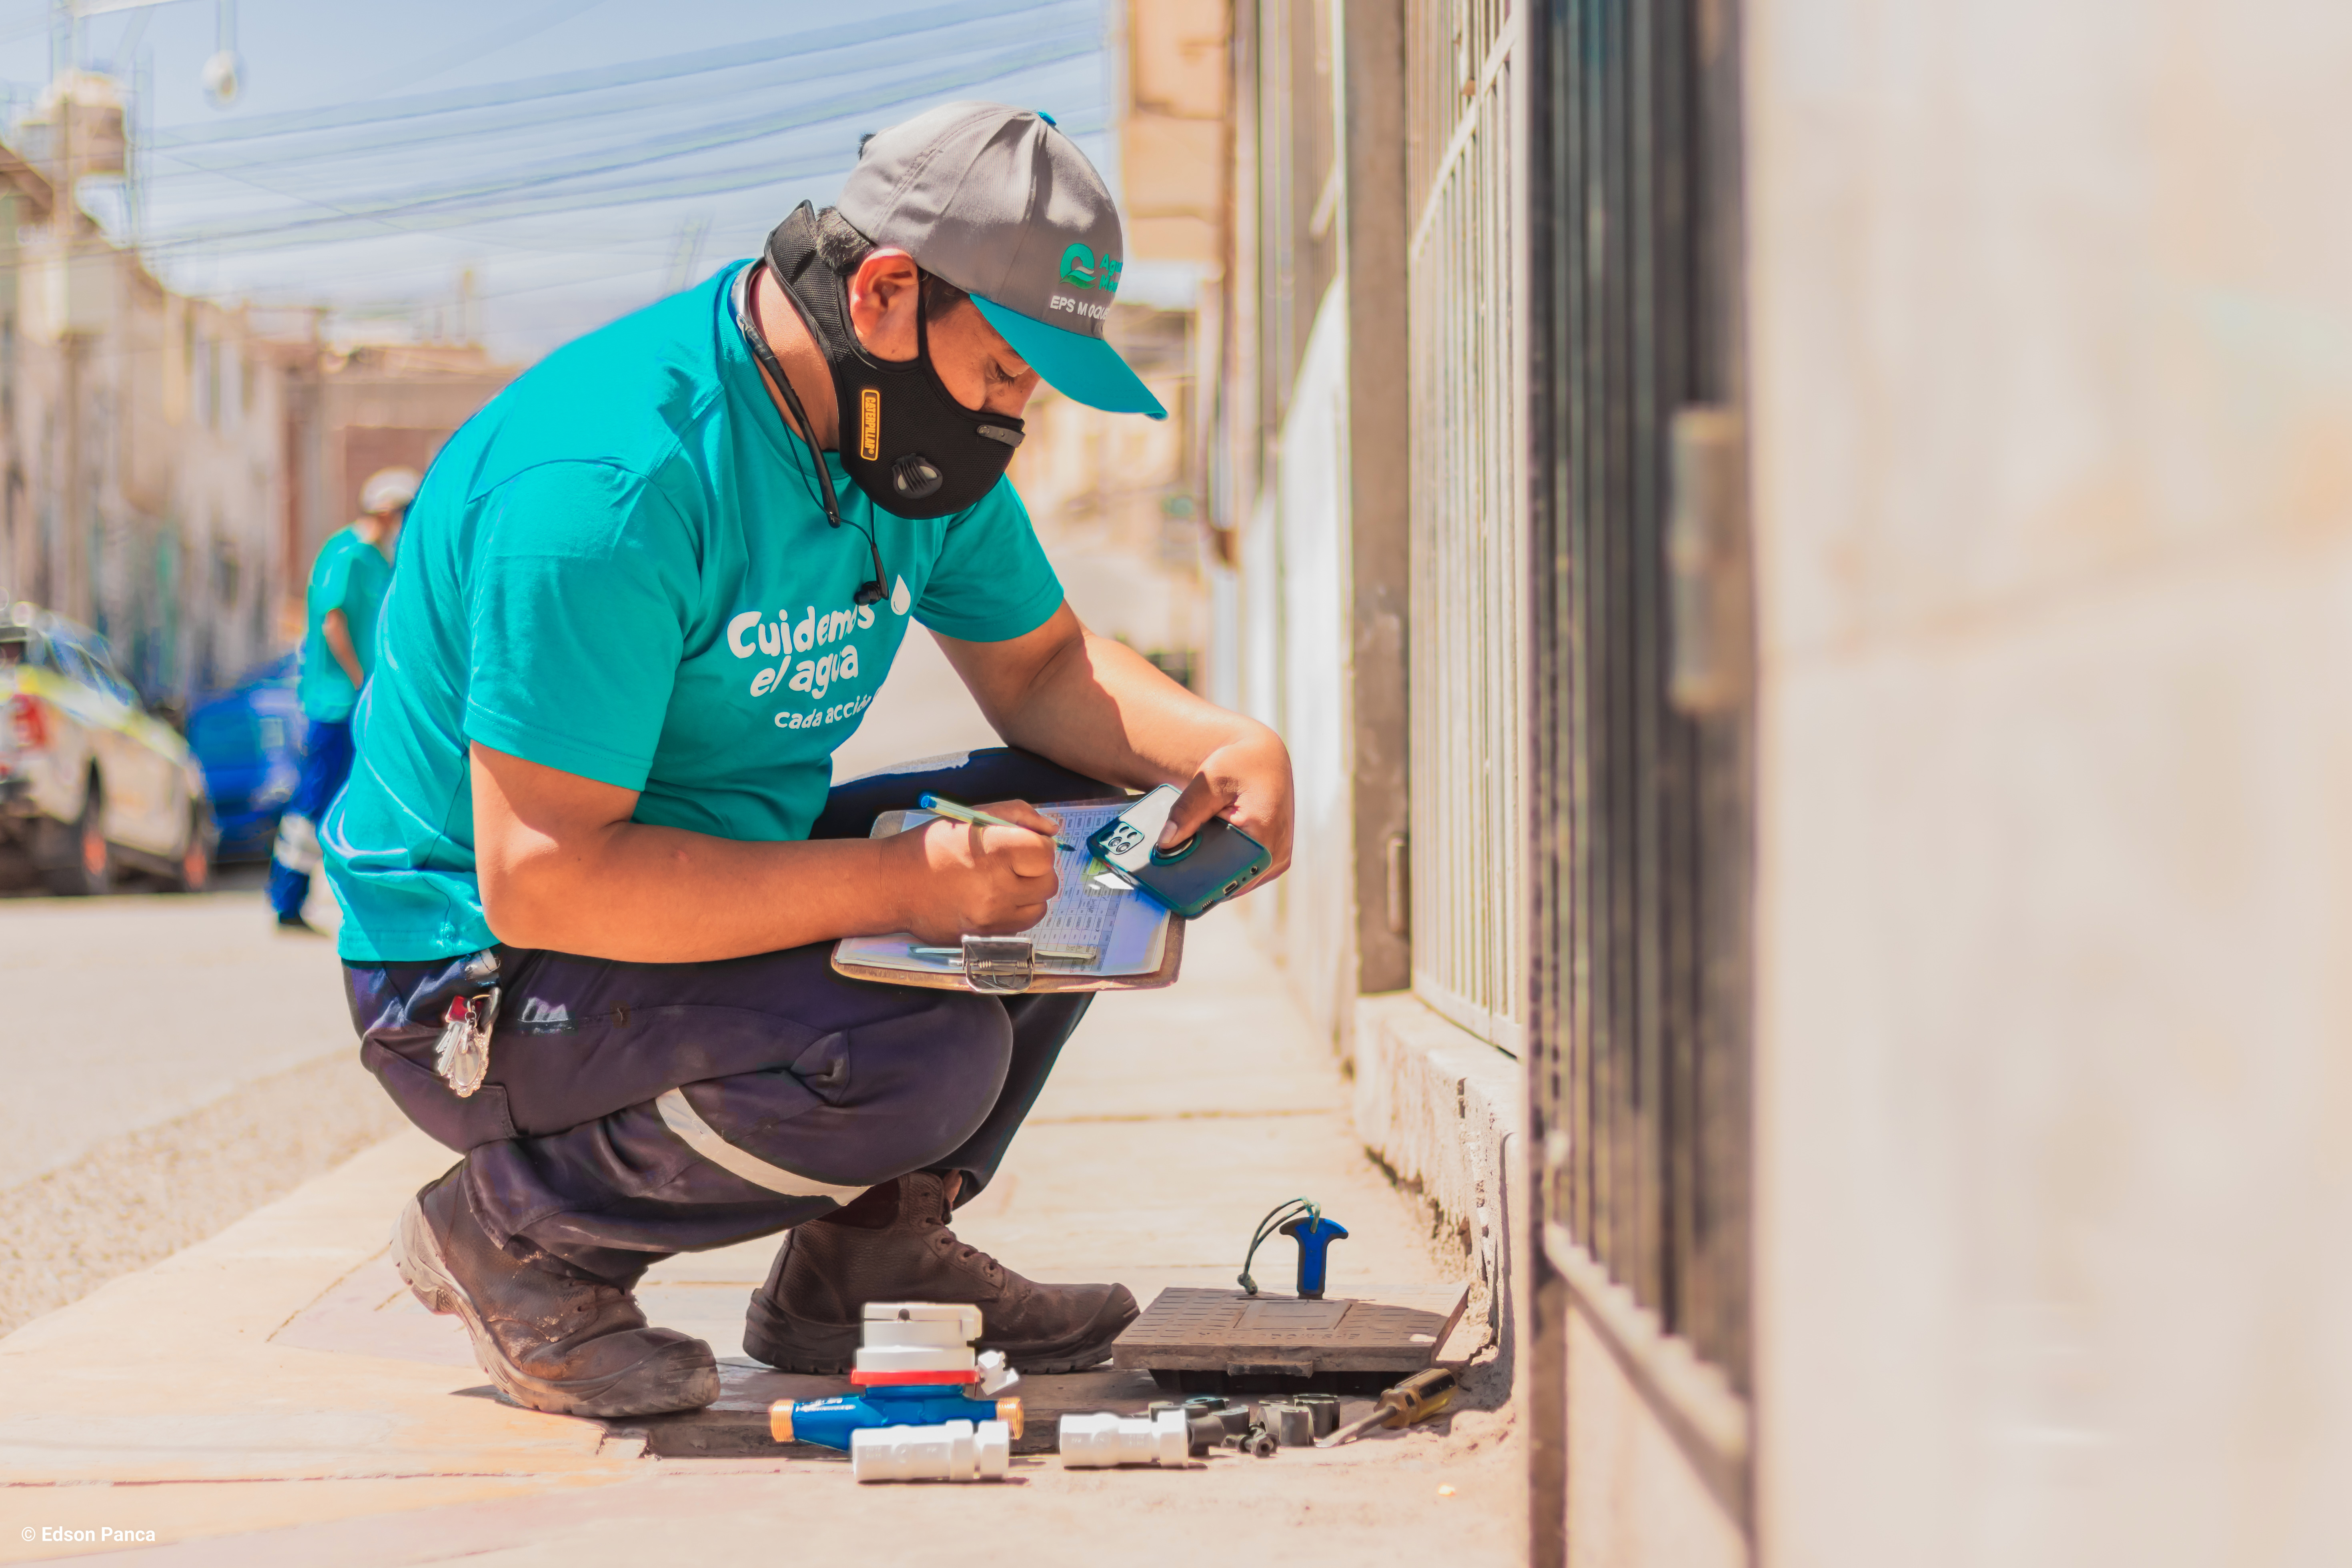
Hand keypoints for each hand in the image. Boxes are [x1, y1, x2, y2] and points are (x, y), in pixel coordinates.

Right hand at [887, 799, 1062, 942]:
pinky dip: (1018, 911)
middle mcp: (996, 887)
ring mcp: (991, 916)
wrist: (894, 884)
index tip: (1024, 843)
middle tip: (1013, 862)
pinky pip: (1023, 924)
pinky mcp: (985, 935)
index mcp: (994, 851)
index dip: (1039, 845)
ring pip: (1040, 906)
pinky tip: (996, 898)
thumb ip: (1019, 815)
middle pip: (1048, 881)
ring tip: (1003, 880)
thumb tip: (1053, 829)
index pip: (1046, 852)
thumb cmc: (933, 846)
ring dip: (1030, 892)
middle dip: (1036, 869)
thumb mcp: (974, 816)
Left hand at [1156, 726, 1294, 891]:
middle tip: (1182, 856)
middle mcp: (1277, 855)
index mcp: (1264, 838)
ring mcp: (1278, 860)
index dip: (1199, 878)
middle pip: (1231, 882)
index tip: (1176, 875)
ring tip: (1200, 849)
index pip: (1227, 878)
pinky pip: (1247, 874)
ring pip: (1239, 882)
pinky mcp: (1275, 860)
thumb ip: (1186, 812)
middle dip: (1205, 874)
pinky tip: (1215, 851)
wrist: (1264, 758)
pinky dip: (1230, 866)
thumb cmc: (1240, 764)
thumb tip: (1165, 842)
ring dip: (1218, 871)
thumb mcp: (1209, 781)